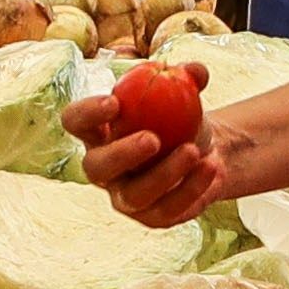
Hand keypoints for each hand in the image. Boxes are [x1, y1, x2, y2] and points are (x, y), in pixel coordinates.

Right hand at [67, 83, 239, 228]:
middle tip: (153, 139)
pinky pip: (168, 211)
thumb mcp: (184, 94)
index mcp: (98, 131)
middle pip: (95, 167)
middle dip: (122, 154)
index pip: (75, 121)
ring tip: (196, 151)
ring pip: (136, 195)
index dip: (87, 114)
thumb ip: (188, 78)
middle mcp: (103, 168)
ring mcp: (124, 196)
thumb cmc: (180, 117)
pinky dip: (193, 190)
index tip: (114, 102)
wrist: (204, 153)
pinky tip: (213, 170)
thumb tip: (196, 71)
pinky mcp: (150, 217)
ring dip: (167, 174)